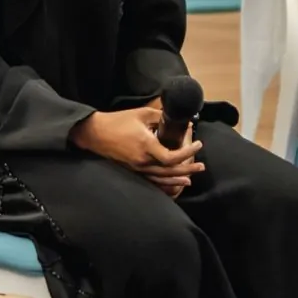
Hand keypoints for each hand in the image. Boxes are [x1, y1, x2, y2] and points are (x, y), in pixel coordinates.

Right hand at [69, 107, 204, 195]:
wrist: (96, 133)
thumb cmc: (118, 121)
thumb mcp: (142, 114)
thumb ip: (161, 116)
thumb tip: (180, 120)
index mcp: (146, 145)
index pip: (171, 157)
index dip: (187, 153)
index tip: (198, 144)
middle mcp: (143, 160)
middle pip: (170, 171)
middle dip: (188, 169)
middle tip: (201, 166)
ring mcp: (137, 168)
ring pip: (161, 178)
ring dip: (177, 179)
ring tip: (190, 179)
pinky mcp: (133, 170)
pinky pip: (152, 180)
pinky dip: (164, 183)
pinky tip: (172, 183)